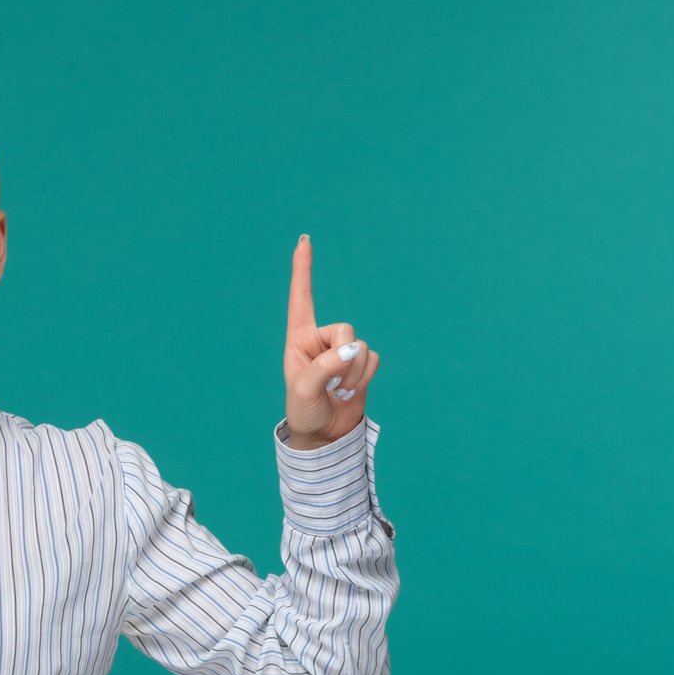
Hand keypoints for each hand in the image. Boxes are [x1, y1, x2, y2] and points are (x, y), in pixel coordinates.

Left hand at [282, 235, 380, 448]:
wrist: (324, 434)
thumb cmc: (305, 411)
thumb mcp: (304, 390)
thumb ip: (325, 367)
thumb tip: (353, 349)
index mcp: (298, 338)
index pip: (301, 298)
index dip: (302, 269)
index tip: (304, 240)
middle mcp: (321, 339)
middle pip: (345, 329)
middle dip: (343, 359)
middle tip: (330, 385)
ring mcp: (342, 351)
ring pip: (362, 348)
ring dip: (354, 375)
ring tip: (337, 392)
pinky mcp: (361, 364)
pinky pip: (374, 360)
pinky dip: (364, 378)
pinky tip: (350, 392)